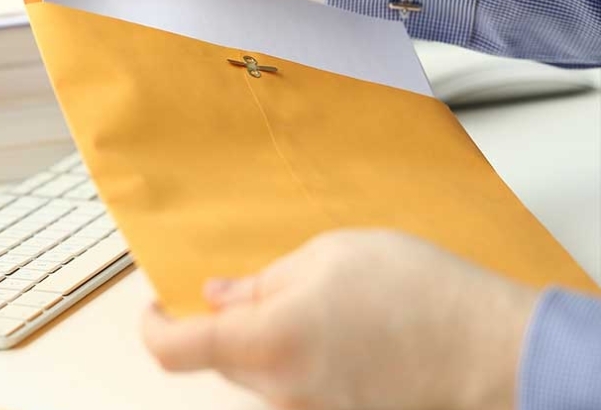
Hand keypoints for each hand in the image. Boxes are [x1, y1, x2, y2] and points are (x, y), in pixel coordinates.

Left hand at [141, 230, 539, 409]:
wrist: (493, 348)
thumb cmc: (417, 292)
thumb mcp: (327, 256)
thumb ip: (261, 281)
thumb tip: (219, 295)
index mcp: (267, 340)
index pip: (176, 350)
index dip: (153, 327)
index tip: (156, 306)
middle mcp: (281, 390)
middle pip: (220, 361)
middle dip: (224, 324)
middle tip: (255, 285)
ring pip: (259, 375)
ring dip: (266, 341)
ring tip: (320, 303)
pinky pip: (296, 389)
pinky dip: (298, 360)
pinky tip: (340, 332)